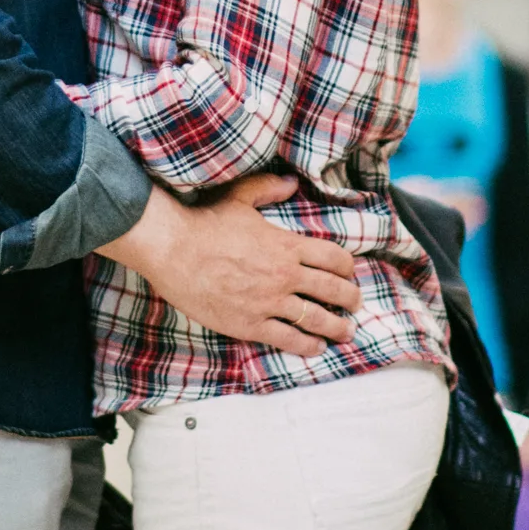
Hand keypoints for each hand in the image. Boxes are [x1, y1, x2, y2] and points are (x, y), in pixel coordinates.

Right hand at [98, 177, 360, 355]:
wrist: (172, 248)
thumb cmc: (203, 222)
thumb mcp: (239, 197)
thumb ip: (268, 189)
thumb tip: (291, 182)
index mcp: (286, 245)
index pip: (333, 258)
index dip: (348, 268)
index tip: (350, 274)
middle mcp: (284, 274)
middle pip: (332, 290)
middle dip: (350, 299)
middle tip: (355, 305)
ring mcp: (269, 302)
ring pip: (317, 318)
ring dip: (337, 326)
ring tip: (346, 332)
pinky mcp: (250, 324)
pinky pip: (289, 339)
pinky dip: (308, 345)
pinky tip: (316, 347)